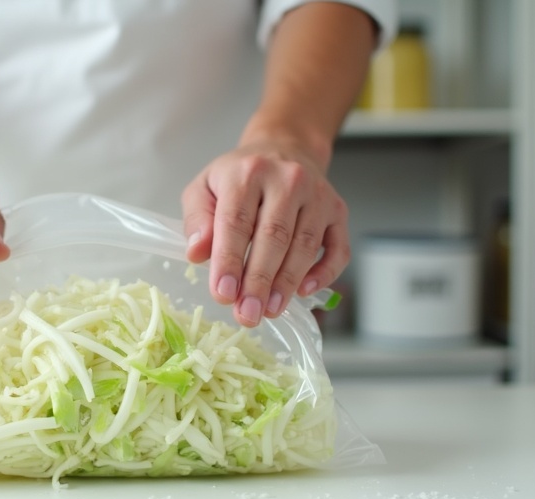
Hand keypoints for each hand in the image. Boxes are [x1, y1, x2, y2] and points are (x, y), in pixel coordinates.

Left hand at [181, 140, 349, 326]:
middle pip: (274, 236)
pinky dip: (324, 273)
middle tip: (247, 313)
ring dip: (286, 283)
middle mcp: (287, 179)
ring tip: (269, 311)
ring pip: (305, 245)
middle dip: (258, 280)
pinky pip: (337, 248)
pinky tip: (304, 292)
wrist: (284, 149)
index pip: (237, 222)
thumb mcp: (205, 187)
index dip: (229, 261)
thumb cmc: (240, 177)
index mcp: (247, 172)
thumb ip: (196, 219)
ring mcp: (318, 194)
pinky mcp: (338, 210)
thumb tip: (197, 253)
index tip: (223, 294)